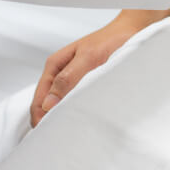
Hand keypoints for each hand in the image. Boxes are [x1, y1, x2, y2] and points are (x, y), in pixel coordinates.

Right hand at [29, 10, 164, 126]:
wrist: (130, 31)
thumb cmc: (111, 39)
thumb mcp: (89, 57)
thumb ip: (69, 77)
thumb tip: (49, 102)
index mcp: (55, 65)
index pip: (39, 99)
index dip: (41, 118)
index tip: (49, 133)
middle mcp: (60, 73)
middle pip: (46, 105)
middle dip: (49, 122)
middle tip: (58, 138)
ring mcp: (72, 79)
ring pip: (60, 105)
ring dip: (62, 117)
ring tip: (69, 132)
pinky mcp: (85, 84)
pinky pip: (75, 101)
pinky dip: (75, 111)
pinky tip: (82, 120)